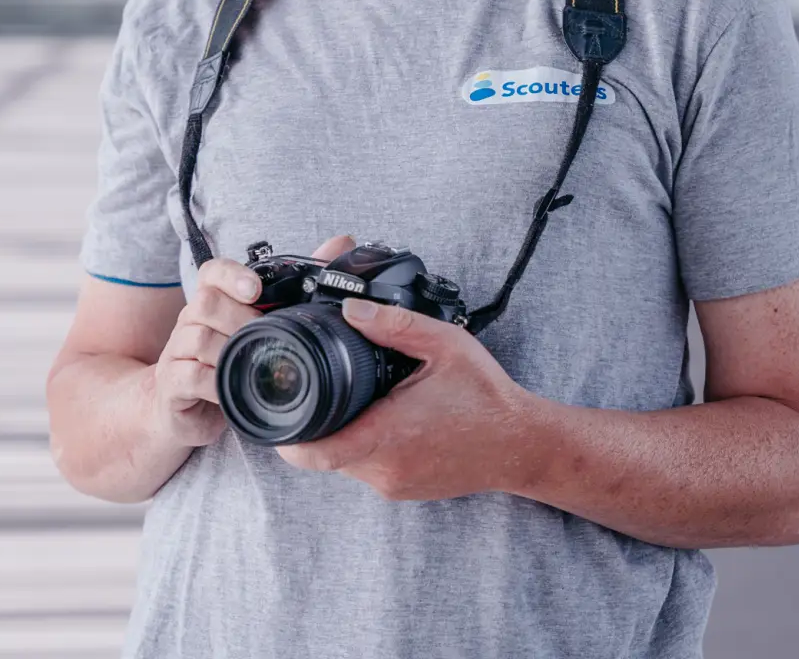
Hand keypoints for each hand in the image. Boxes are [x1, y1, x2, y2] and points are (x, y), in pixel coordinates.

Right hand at [154, 234, 354, 447]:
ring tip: (251, 364)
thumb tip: (342, 242)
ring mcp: (177, 351)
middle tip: (264, 337)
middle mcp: (191, 320)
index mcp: (214, 301)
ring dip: (229, 351)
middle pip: (205, 302)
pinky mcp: (172, 384)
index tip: (254, 290)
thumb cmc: (231, 363)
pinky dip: (216, 383)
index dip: (232, 275)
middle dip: (240, 319)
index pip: (212, 271)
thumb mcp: (263, 327)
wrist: (185, 410)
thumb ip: (300, 285)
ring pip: (198, 337)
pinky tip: (232, 390)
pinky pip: (190, 376)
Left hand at [277, 300, 542, 500]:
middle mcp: (385, 468)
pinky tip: (382, 417)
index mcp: (387, 434)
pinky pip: (367, 469)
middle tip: (315, 389)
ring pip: (344, 462)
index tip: (274, 413)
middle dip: (313, 423)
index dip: (285, 436)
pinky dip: (364, 444)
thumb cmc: (487, 396)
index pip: (315, 451)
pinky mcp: (404, 490)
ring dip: (340, 433)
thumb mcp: (444, 344)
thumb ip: (393, 324)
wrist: (523, 445)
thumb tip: (350, 308)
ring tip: (353, 398)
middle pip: (323, 453)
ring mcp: (394, 485)